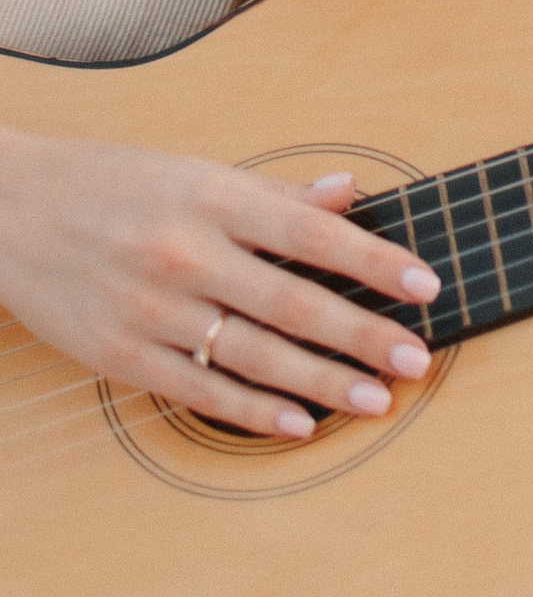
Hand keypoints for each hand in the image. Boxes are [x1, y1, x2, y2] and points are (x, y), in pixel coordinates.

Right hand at [0, 129, 439, 443]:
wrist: (6, 210)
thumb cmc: (113, 185)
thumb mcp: (194, 172)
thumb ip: (273, 194)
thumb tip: (349, 194)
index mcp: (210, 197)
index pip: (311, 234)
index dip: (375, 262)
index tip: (427, 287)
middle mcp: (185, 252)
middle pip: (293, 303)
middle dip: (363, 335)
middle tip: (416, 360)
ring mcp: (152, 308)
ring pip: (254, 356)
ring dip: (323, 382)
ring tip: (376, 399)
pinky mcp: (122, 355)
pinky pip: (202, 391)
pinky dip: (256, 411)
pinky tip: (301, 424)